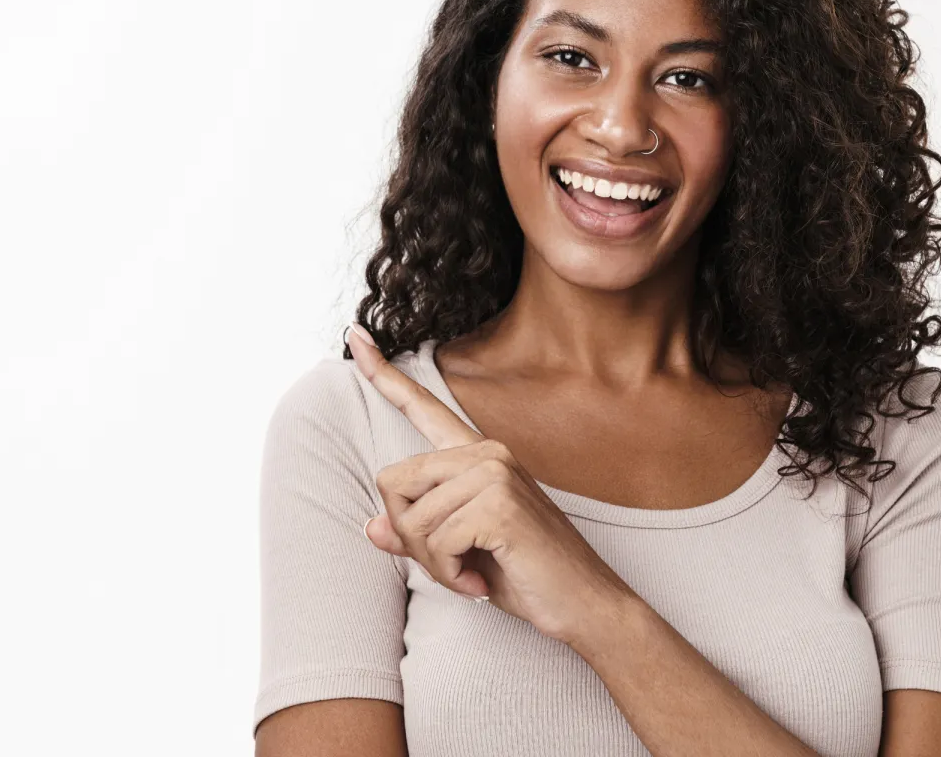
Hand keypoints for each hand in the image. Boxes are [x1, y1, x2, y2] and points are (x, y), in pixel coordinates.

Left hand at [347, 323, 636, 643]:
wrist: (584, 604)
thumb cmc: (525, 575)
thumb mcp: (460, 552)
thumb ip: (416, 534)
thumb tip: (371, 528)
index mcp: (477, 455)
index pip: (424, 407)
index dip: (383, 375)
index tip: (356, 336)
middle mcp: (485, 452)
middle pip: (393, 482)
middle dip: (409, 536)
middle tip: (449, 564)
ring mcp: (494, 472)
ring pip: (412, 520)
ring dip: (434, 563)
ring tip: (471, 574)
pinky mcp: (499, 503)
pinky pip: (436, 541)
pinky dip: (450, 574)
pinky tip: (478, 582)